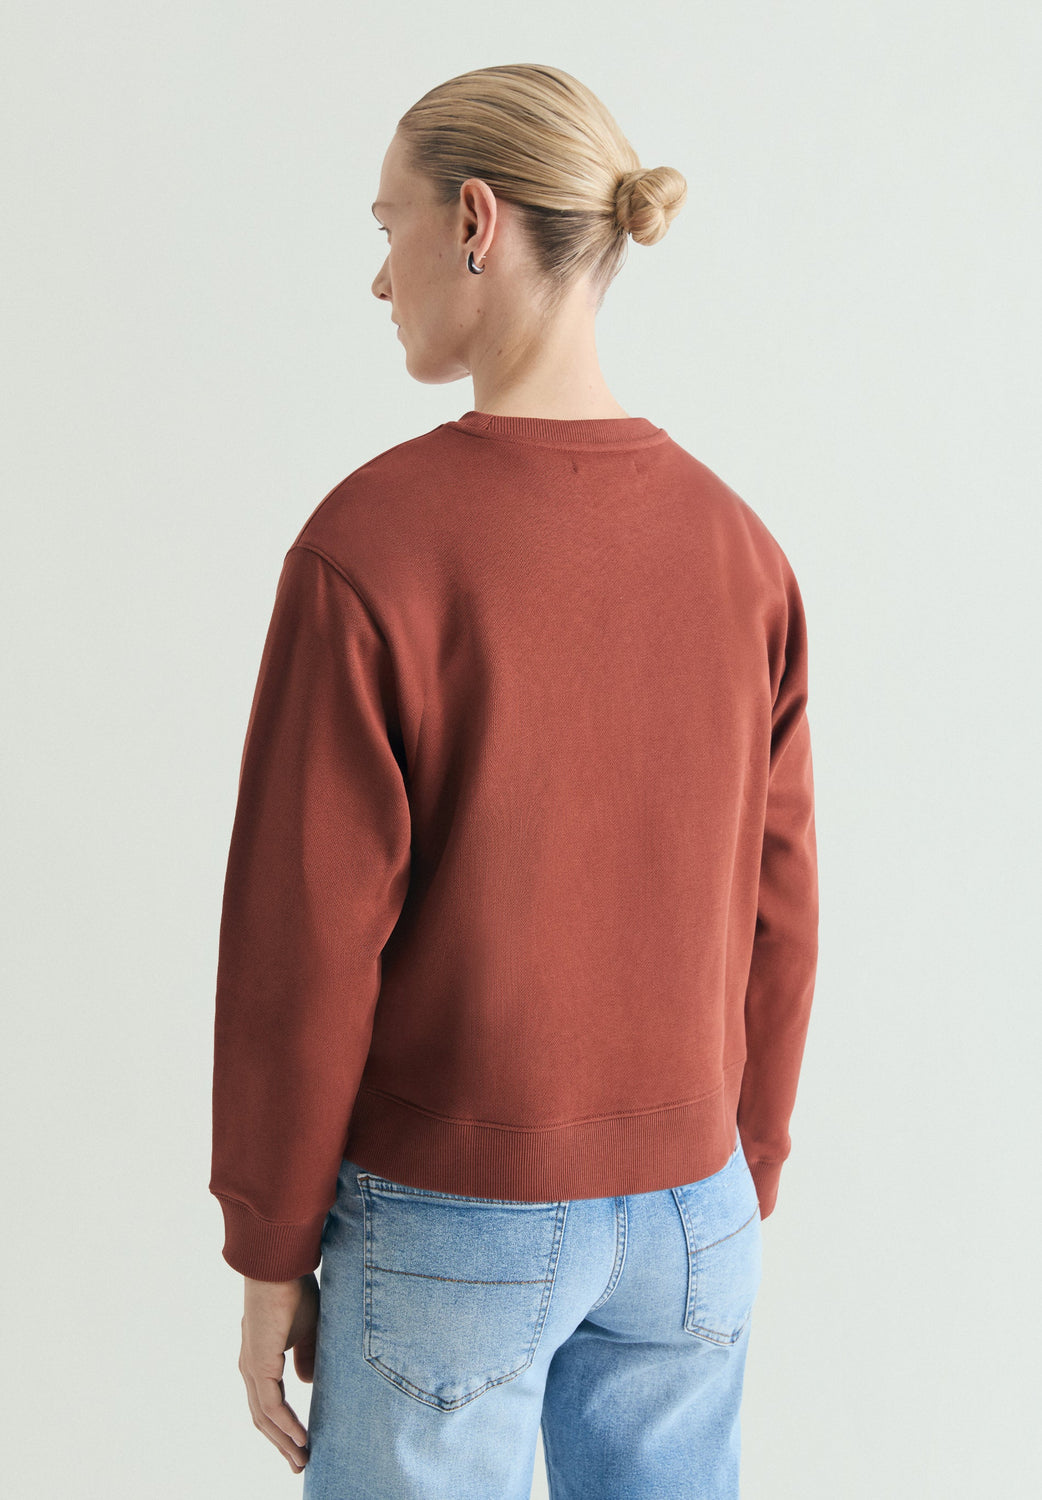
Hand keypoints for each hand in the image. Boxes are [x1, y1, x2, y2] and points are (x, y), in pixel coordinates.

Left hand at [239, 1272, 318, 1472]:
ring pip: (265, 1417)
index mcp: (259, 1359)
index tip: (301, 1446)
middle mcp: (250, 1368)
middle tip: (300, 1464)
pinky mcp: (259, 1364)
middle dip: (282, 1443)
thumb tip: (305, 1382)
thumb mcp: (307, 1328)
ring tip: (302, 1459)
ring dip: (284, 1441)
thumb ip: (306, 1355)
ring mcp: (252, 1367)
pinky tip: (300, 1437)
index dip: (283, 1427)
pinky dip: (286, 1425)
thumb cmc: (292, 1290)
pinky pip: (272, 1405)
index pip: (268, 1403)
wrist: (279, 1266)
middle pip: (263, 1418)